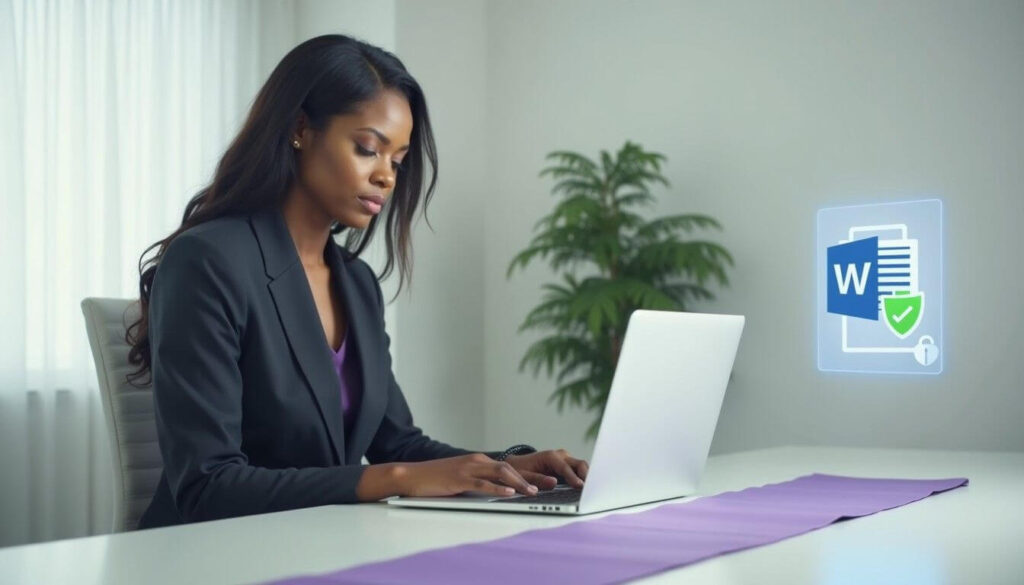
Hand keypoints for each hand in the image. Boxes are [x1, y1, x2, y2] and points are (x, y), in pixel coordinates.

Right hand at [394, 453, 539, 497]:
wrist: (412, 475)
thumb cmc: (436, 479)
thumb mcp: (462, 478)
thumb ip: (478, 481)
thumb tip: (496, 491)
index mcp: (478, 461)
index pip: (509, 466)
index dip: (528, 474)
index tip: (544, 481)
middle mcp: (476, 461)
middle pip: (510, 467)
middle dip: (530, 476)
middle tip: (548, 484)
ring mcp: (468, 468)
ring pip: (499, 472)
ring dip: (518, 482)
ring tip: (532, 491)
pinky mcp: (459, 478)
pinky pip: (482, 483)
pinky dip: (497, 487)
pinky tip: (508, 492)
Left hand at [505, 448, 588, 489]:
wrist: (516, 465)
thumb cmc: (519, 470)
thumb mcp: (523, 476)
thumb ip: (537, 479)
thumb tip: (553, 483)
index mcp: (550, 456)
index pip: (565, 468)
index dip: (574, 478)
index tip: (580, 487)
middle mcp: (560, 456)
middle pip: (579, 464)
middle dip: (587, 475)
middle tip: (593, 489)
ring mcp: (565, 460)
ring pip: (582, 467)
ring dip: (588, 477)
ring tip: (594, 490)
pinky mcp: (567, 466)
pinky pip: (579, 472)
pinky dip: (584, 478)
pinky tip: (588, 489)